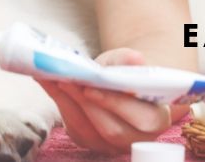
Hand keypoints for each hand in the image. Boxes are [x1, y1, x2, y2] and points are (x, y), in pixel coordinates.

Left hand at [37, 48, 173, 153]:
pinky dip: (59, 102)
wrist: (116, 82)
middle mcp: (135, 138)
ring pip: (88, 130)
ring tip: (53, 77)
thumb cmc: (125, 72)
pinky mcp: (88, 141)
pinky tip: (48, 82)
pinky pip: (73, 127)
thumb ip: (130, 60)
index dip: (116, 104)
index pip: (141, 118)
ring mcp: (111, 144)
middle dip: (86, 104)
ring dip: (68, 102)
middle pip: (112, 130)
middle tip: (66, 80)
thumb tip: (136, 59)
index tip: (91, 88)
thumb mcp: (127, 61)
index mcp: (156, 118)